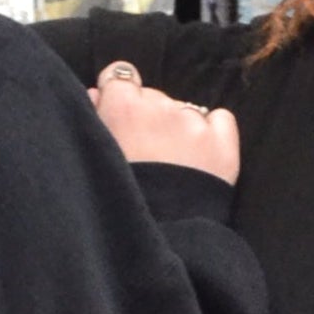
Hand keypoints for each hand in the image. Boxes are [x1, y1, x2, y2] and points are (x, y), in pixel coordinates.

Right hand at [91, 59, 239, 187]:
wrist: (161, 237)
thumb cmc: (117, 200)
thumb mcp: (91, 156)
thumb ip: (91, 119)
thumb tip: (96, 94)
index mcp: (122, 107)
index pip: (119, 76)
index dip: (118, 96)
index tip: (119, 117)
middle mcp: (159, 105)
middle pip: (152, 97)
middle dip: (147, 117)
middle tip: (144, 154)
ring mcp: (193, 122)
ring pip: (183, 109)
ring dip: (177, 128)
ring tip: (172, 165)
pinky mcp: (222, 141)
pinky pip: (220, 119)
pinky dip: (213, 131)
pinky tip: (201, 156)